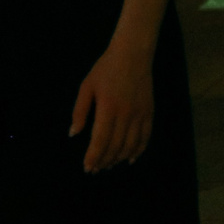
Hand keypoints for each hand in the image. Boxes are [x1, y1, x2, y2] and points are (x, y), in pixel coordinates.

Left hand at [71, 44, 152, 173]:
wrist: (133, 54)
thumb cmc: (106, 69)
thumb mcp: (87, 86)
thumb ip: (79, 111)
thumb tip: (74, 134)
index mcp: (108, 107)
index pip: (101, 140)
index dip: (94, 156)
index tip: (87, 167)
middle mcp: (126, 113)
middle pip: (116, 145)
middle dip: (104, 161)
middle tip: (96, 169)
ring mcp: (140, 113)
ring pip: (131, 144)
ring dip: (119, 158)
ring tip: (109, 165)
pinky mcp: (149, 111)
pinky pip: (146, 136)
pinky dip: (139, 150)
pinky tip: (131, 158)